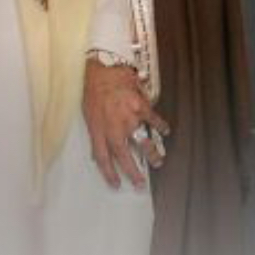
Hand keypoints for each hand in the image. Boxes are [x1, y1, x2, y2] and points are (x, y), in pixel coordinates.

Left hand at [83, 59, 169, 188]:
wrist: (102, 69)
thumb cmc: (92, 91)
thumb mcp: (88, 114)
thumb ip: (95, 133)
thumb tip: (97, 152)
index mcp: (98, 129)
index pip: (102, 157)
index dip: (109, 173)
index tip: (116, 185)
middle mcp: (114, 127)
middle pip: (125, 155)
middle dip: (133, 172)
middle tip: (141, 183)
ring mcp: (130, 118)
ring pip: (144, 143)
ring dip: (152, 154)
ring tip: (157, 161)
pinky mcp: (142, 107)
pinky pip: (154, 121)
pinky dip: (162, 127)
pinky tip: (166, 132)